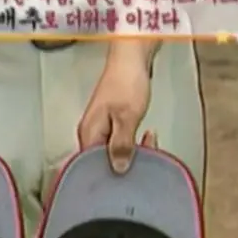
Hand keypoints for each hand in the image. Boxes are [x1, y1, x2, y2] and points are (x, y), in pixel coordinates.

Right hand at [77, 44, 157, 173]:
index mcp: (88, 134)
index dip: (107, 176)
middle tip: (143, 167)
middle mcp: (89, 133)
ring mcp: (99, 127)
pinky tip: (145, 142)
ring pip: (110, 151)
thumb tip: (119, 169)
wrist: (130, 58)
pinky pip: (117, 141)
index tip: (126, 180)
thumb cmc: (127, 84)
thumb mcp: (127, 118)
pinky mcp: (110, 122)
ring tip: (148, 153)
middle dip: (121, 166)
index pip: (90, 166)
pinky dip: (130, 144)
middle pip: (100, 160)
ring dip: (129, 154)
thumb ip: (122, 145)